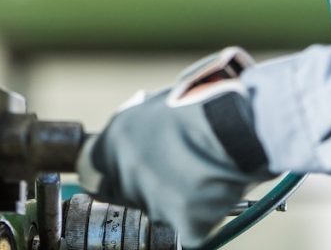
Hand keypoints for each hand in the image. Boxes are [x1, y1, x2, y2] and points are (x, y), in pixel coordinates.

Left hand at [76, 47, 275, 246]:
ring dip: (174, 199)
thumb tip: (130, 138)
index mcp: (115, 140)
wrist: (239, 124)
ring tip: (202, 172)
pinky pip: (188, 228)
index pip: (91, 170)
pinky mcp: (182, 224)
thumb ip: (135, 128)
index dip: (107, 171)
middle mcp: (125, 173)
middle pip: (124, 192)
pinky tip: (215, 189)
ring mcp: (152, 202)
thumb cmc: (205, 103)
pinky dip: (201, 216)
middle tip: (174, 170)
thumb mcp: (155, 105)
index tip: (116, 174)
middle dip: (143, 185)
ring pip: (156, 210)